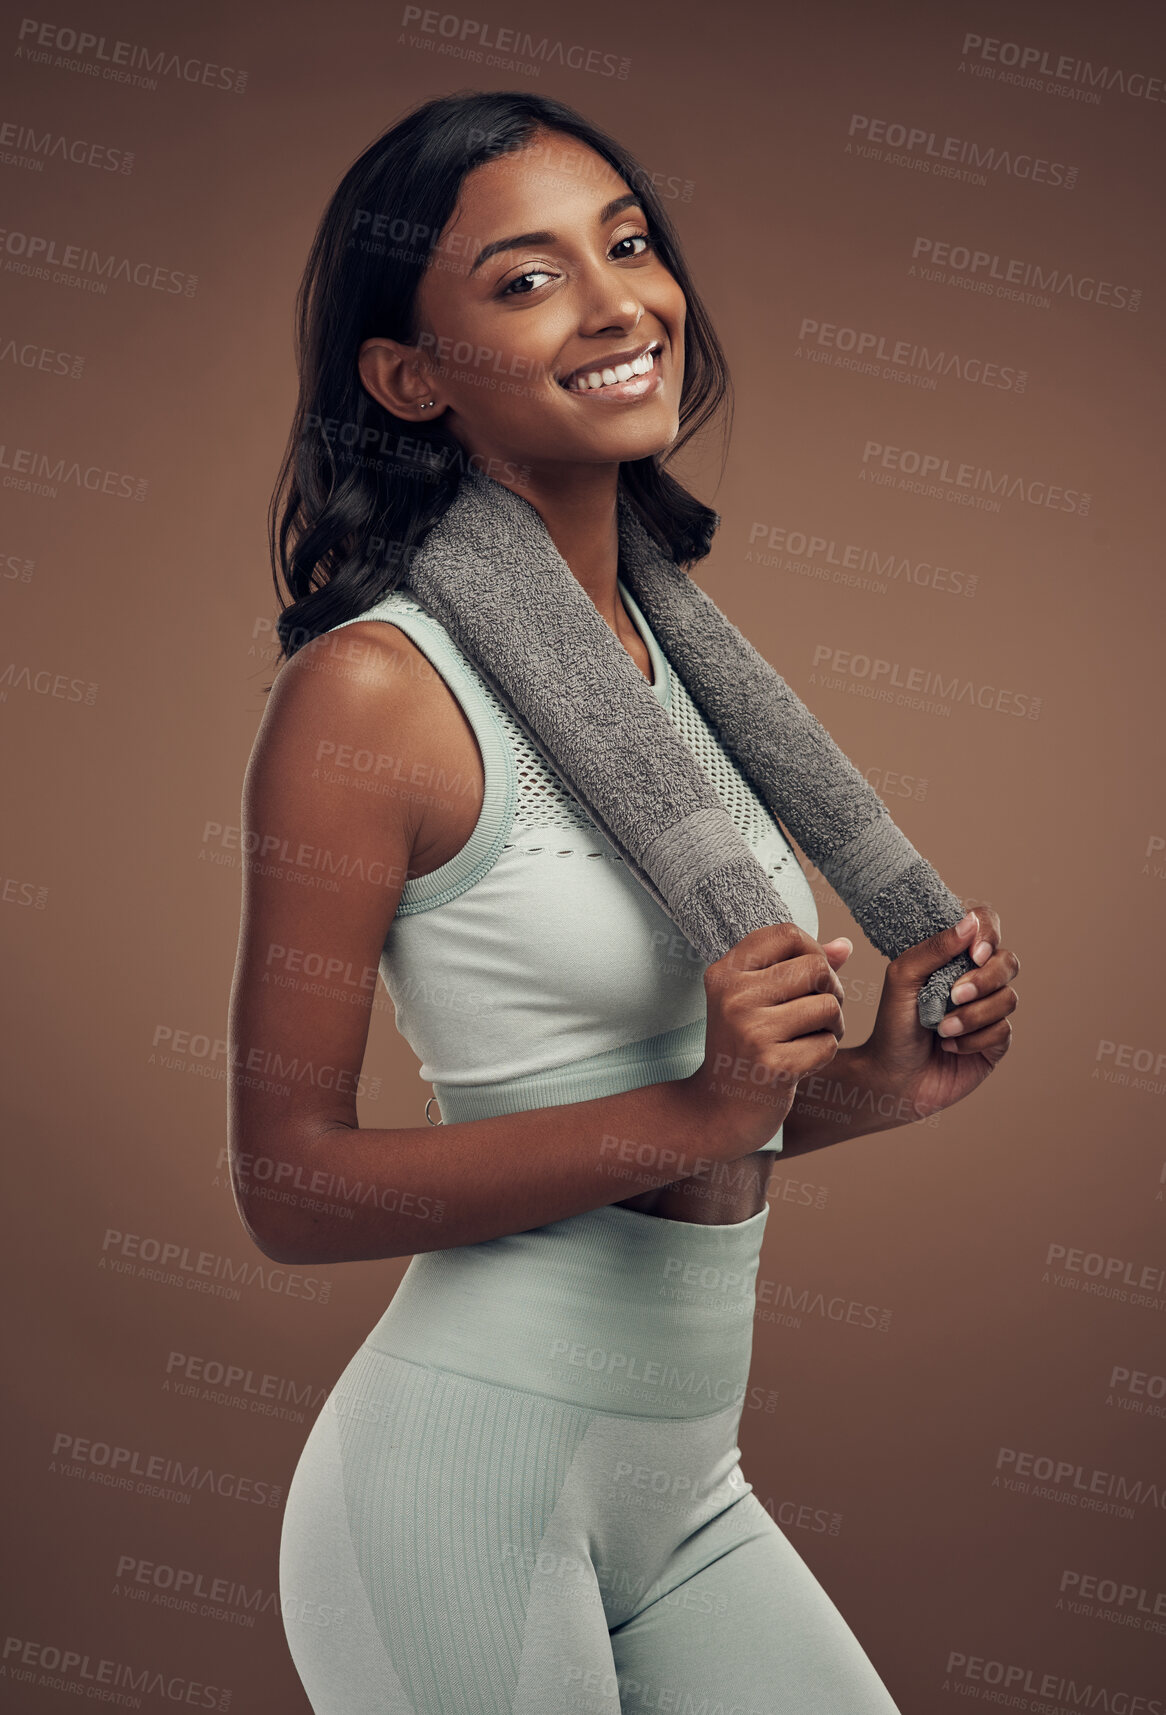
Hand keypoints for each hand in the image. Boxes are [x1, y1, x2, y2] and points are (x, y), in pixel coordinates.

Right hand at [681, 923, 852, 1154]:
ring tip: (810, 1038)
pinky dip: (824, 1055)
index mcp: (726, 972)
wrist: (717, 1109)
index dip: (813, 951)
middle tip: (819, 1014)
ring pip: (828, 1006)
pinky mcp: (773, 1065)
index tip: (809, 978)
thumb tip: (846, 945)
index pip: (787, 933)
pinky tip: (800, 1064)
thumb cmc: (744, 1047)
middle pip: (816, 967)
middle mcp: (733, 996)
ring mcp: (751, 1031)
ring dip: (832, 1026)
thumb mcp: (759, 999)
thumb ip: (800, 967)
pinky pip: (828, 1044)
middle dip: (832, 991)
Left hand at [861, 904, 1018, 1120]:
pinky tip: (950, 1046)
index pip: (986, 927)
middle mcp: (977, 980)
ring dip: (972, 1015)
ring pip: (1008, 999)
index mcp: (954, 958)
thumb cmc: (894, 1025)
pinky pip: (1003, 1031)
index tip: (973, 953)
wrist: (893, 1076)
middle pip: (1007, 962)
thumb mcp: (902, 979)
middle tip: (954, 995)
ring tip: (942, 1029)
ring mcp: (989, 1011)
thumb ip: (933, 949)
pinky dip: (974, 1039)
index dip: (988, 933)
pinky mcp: (996, 1042)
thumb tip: (970, 923)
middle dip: (984, 979)